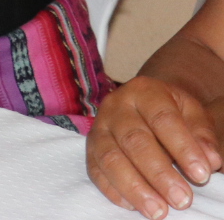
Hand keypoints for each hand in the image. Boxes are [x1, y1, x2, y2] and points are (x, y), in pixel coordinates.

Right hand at [88, 76, 222, 216]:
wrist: (143, 105)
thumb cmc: (173, 114)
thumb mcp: (192, 114)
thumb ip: (203, 135)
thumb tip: (210, 160)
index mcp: (145, 92)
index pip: (163, 119)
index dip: (183, 148)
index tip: (202, 175)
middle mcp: (116, 106)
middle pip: (134, 140)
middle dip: (159, 173)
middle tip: (182, 200)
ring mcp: (99, 127)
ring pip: (110, 158)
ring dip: (134, 187)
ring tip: (158, 211)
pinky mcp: (89, 149)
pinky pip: (95, 171)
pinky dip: (113, 190)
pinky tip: (132, 206)